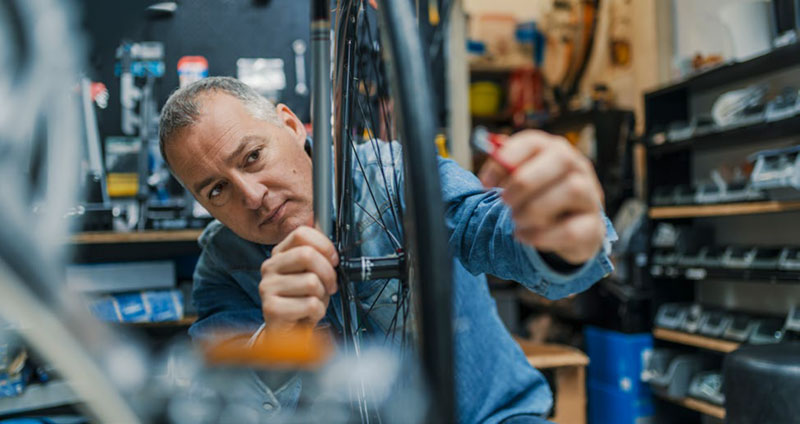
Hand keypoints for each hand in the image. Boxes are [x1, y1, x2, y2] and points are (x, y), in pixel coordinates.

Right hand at [259, 226, 338, 330]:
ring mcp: (267, 287)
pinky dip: (318, 312)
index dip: (324, 245)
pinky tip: (308, 315)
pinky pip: (309, 304)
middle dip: (328, 272)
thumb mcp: (313, 274)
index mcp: (280, 254)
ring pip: (311, 282)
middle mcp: (269, 267)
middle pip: (307, 255)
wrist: (289, 332)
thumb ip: (319, 258)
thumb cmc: (303, 300)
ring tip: (314, 302)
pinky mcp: (271, 308)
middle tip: (330, 285)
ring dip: (322, 296)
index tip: (333, 260)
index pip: (301, 234)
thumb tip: (332, 249)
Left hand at [478, 130, 604, 264]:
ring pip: (572, 190)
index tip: (486, 183)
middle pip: (561, 158)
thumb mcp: (522, 181)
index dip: (507, 159)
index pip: (534, 141)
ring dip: (534, 208)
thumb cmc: (540, 198)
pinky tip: (524, 236)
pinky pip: (571, 229)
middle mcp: (578, 168)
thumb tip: (487, 171)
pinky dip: (541, 235)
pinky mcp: (593, 227)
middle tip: (504, 201)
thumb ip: (506, 171)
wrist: (570, 229)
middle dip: (525, 182)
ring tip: (517, 219)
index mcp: (555, 151)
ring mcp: (590, 196)